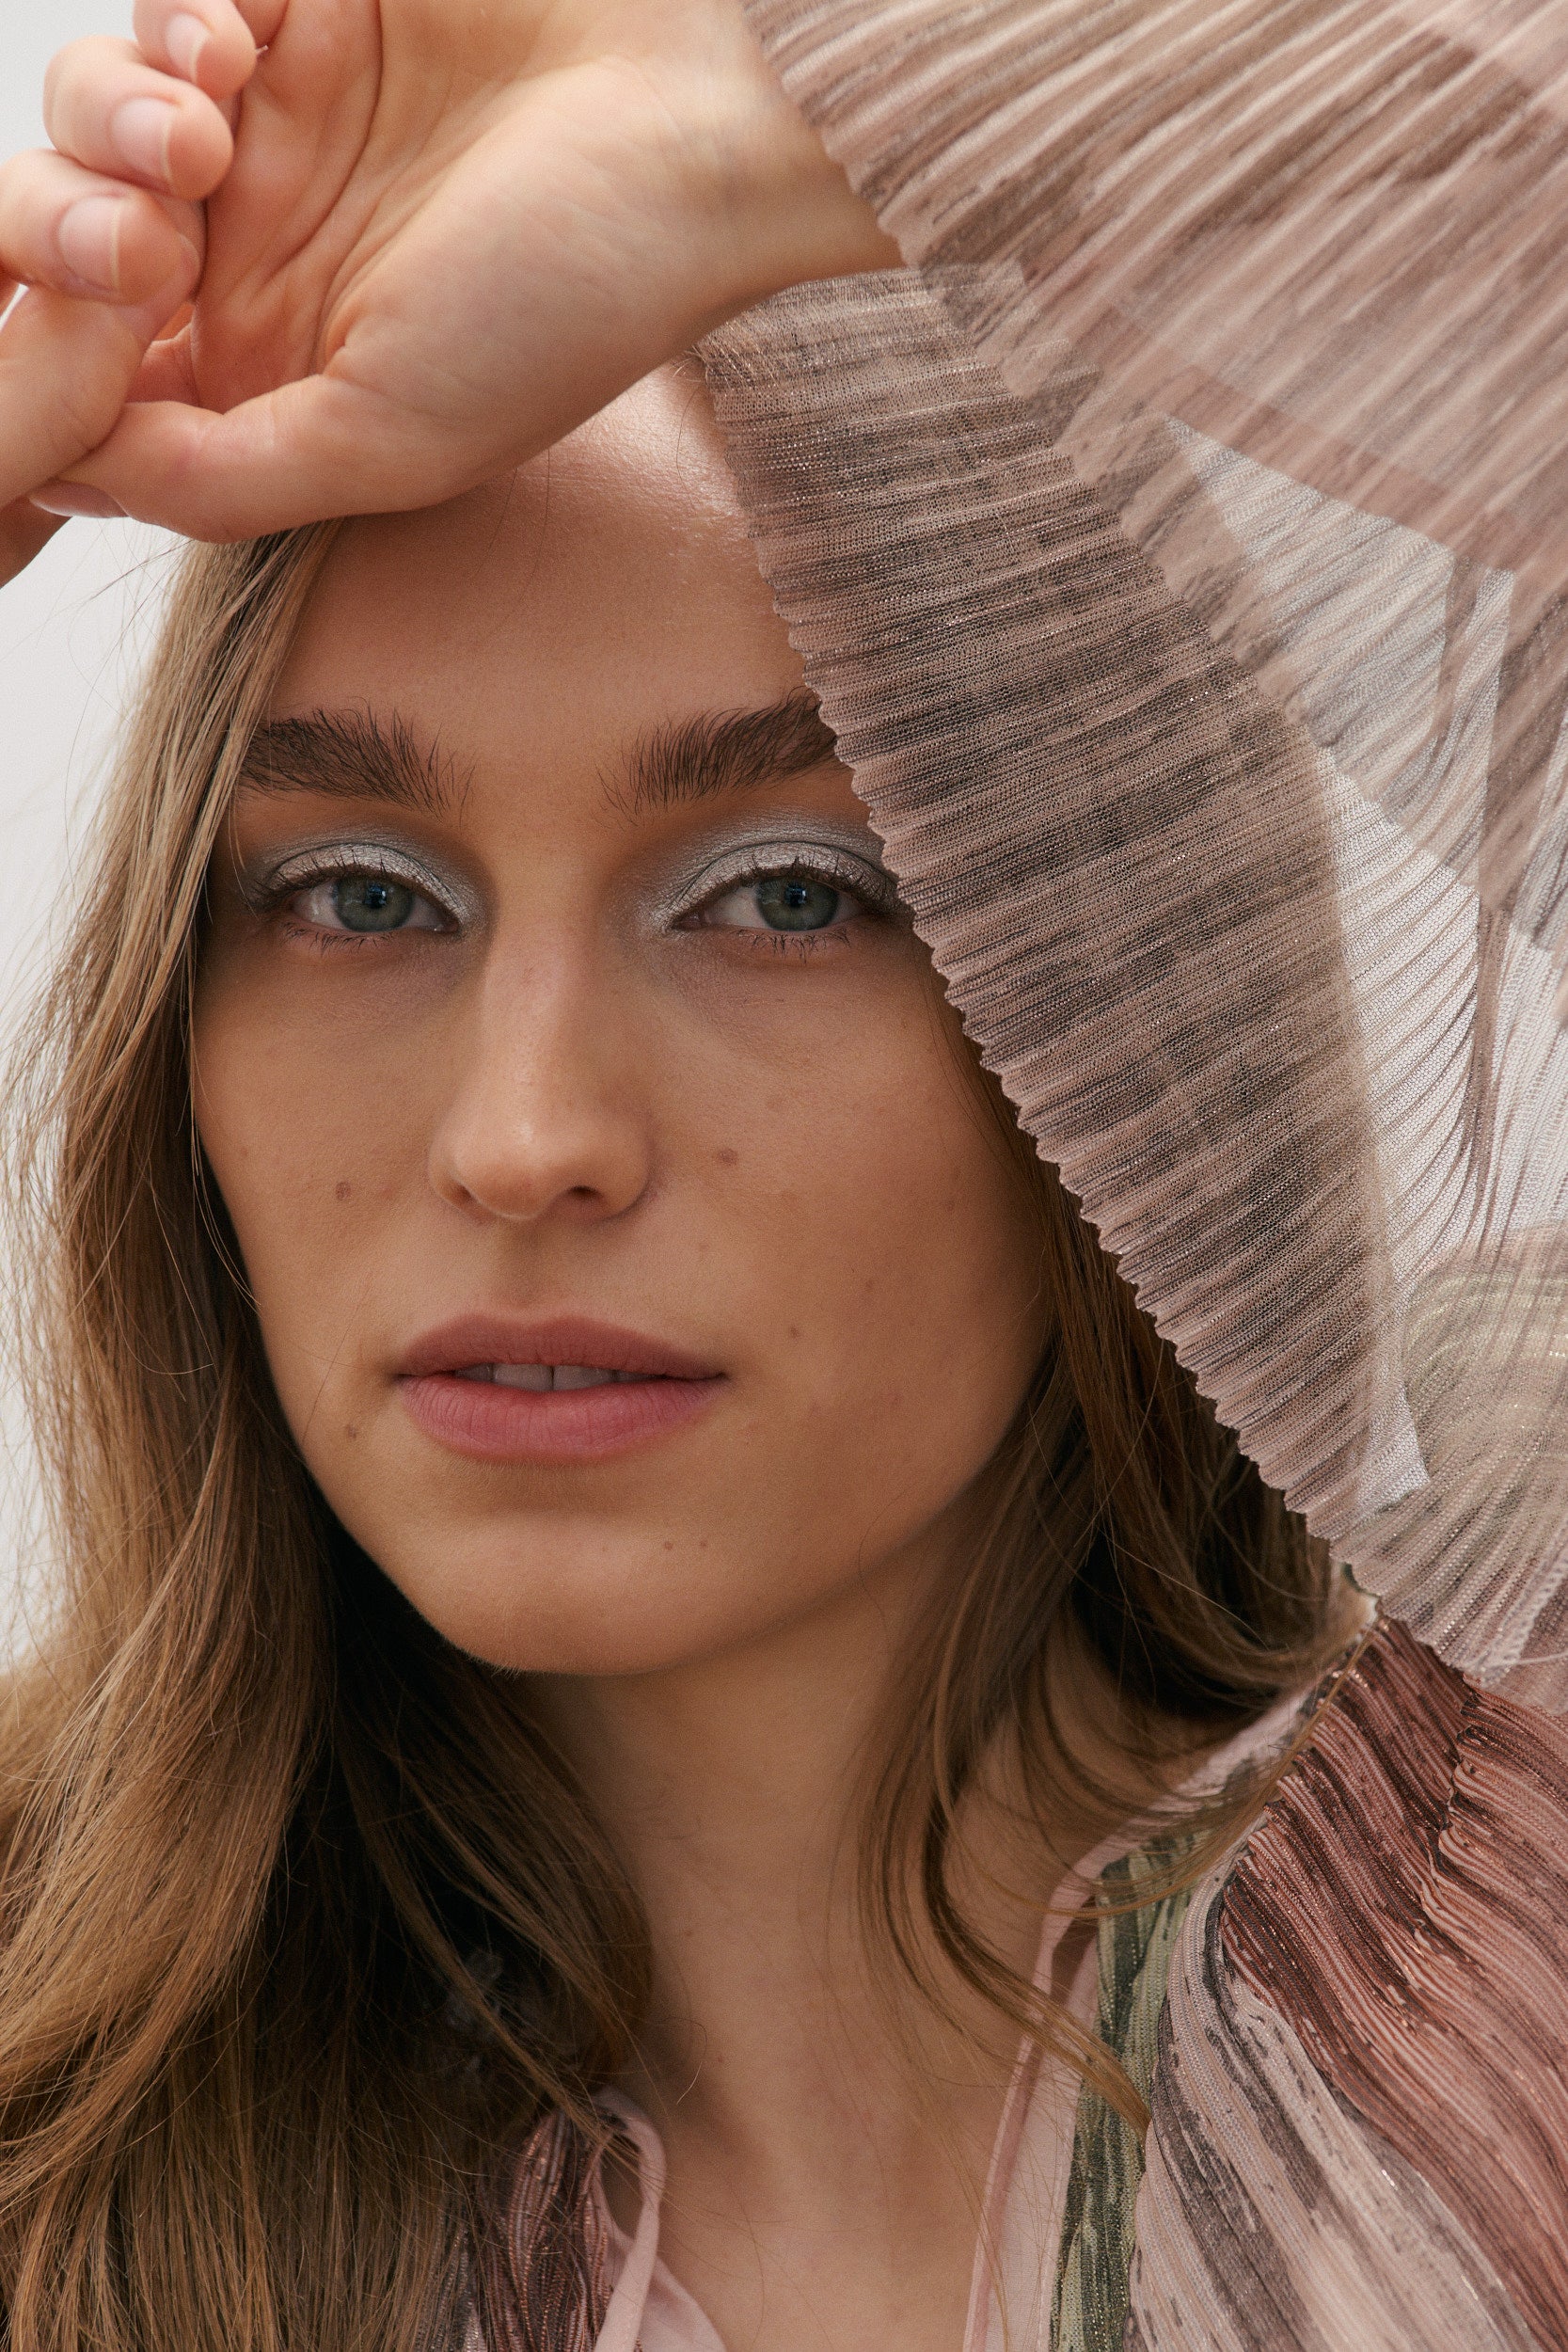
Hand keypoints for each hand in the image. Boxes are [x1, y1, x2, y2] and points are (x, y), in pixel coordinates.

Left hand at [6, 0, 895, 541]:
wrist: (697, 125)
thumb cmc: (571, 304)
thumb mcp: (387, 442)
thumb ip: (216, 480)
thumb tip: (60, 471)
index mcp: (276, 378)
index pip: (97, 379)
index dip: (55, 358)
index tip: (113, 329)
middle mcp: (263, 258)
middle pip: (64, 243)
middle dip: (61, 236)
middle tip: (145, 242)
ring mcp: (277, 130)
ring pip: (90, 116)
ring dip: (105, 120)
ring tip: (198, 135)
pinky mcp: (303, 9)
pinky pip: (165, 9)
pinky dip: (167, 24)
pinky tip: (234, 48)